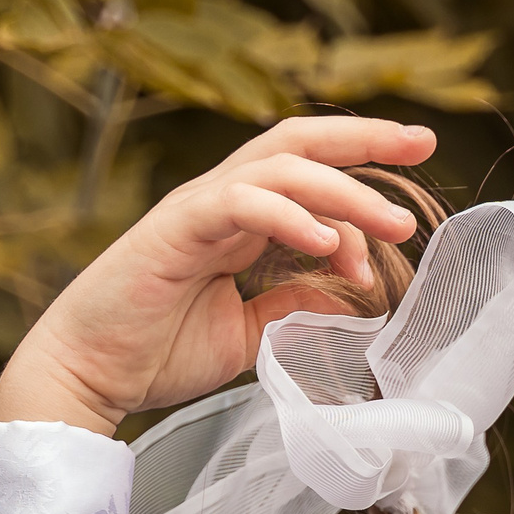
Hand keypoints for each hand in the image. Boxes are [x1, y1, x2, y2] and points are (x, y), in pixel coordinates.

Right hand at [0, 117, 438, 435]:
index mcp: (239, 221)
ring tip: (395, 223)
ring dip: (345, 192)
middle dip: (364, 139)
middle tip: (423, 142)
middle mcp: (220, 203)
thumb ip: (293, 304)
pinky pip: (240, 203)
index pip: (308, 176)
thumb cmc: (156, 351)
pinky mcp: (174, 230)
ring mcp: (197, 210)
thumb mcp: (248, 330)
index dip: (362, 180)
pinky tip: (328, 241)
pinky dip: (289, 216)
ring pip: (280, 170)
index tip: (412, 199)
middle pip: (298, 146)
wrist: (90, 375)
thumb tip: (349, 295)